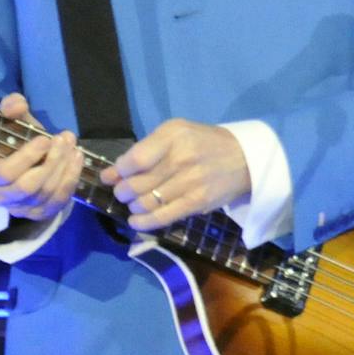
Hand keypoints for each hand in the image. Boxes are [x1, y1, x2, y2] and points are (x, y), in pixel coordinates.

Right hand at [0, 93, 82, 222]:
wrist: (30, 165)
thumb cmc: (18, 143)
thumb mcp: (15, 123)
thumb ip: (12, 109)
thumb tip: (16, 104)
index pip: (4, 173)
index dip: (26, 157)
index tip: (44, 139)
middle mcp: (1, 196)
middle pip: (27, 186)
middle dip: (50, 162)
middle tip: (64, 140)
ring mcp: (22, 208)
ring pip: (45, 193)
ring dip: (63, 168)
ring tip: (73, 146)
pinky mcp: (41, 214)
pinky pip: (58, 201)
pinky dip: (71, 179)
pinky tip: (77, 160)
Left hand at [101, 119, 249, 231]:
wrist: (244, 158)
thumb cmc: (203, 142)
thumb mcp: (176, 131)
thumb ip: (148, 147)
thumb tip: (117, 170)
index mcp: (173, 137)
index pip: (135, 159)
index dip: (117, 171)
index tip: (109, 177)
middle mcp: (181, 158)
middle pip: (137, 184)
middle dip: (122, 192)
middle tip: (121, 193)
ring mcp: (190, 182)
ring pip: (147, 202)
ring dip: (133, 206)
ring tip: (133, 204)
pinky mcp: (197, 203)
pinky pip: (164, 217)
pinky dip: (145, 222)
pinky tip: (135, 221)